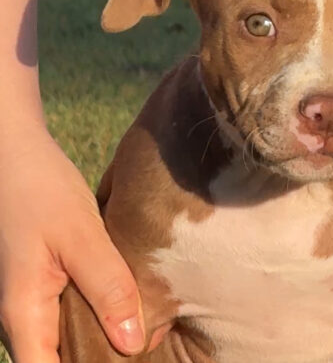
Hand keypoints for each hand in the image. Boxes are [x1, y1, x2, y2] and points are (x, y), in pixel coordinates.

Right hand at [0, 128, 144, 362]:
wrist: (17, 156)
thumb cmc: (41, 191)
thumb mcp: (81, 236)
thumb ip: (108, 288)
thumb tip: (133, 344)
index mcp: (23, 316)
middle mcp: (23, 316)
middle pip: (60, 362)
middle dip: (102, 358)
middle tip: (148, 348)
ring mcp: (33, 299)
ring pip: (67, 339)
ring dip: (103, 338)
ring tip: (147, 330)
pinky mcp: (46, 281)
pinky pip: (71, 312)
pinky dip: (99, 312)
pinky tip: (127, 302)